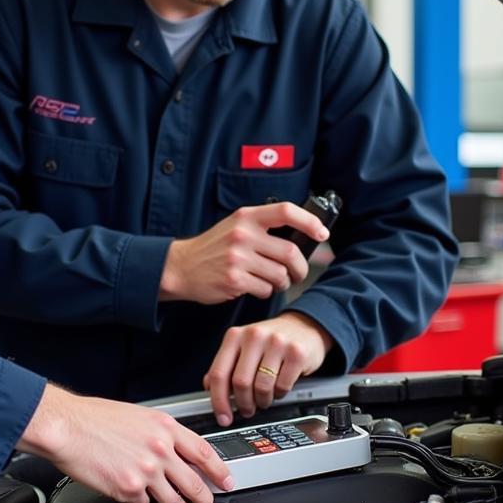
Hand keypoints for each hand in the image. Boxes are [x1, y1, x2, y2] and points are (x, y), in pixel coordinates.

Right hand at [16, 385, 232, 502]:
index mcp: (165, 428)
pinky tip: (131, 495)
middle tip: (207, 502)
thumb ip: (159, 433)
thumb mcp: (138, 416)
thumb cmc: (94, 418)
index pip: (204, 452)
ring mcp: (146, 471)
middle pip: (194, 482)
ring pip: (174, 502)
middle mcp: (160, 449)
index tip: (227, 479)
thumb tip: (172, 450)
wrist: (67, 427)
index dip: (220, 469)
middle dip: (205, 497)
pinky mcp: (128, 489)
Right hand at [159, 202, 329, 304]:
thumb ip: (262, 228)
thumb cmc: (213, 248)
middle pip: (289, 251)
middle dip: (300, 268)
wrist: (180, 267)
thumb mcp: (234, 227)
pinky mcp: (234, 280)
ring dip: (282, 282)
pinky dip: (265, 292)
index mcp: (246, 217)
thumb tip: (300, 236)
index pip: (286, 211)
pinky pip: (264, 289)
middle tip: (297, 274)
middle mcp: (243, 234)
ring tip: (272, 282)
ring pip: (279, 274)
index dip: (309, 221)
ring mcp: (237, 257)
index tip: (322, 233)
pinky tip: (255, 288)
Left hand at [203, 312, 332, 424]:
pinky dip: (279, 394)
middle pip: (240, 383)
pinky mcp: (296, 353)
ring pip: (262, 387)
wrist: (304, 327)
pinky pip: (282, 386)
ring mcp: (276, 342)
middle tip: (247, 409)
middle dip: (244, 404)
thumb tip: (209, 387)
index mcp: (235, 336)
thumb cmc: (271, 341)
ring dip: (262, 401)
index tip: (223, 417)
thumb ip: (226, 366)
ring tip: (264, 398)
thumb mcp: (243, 347)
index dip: (218, 401)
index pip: (219, 373)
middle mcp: (254, 336)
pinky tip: (279, 387)